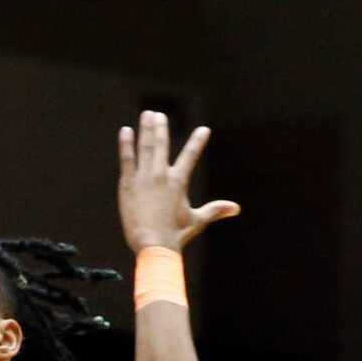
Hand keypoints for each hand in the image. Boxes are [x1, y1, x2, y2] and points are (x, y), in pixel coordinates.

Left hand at [117, 111, 240, 254]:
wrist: (153, 245)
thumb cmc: (175, 235)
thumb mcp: (197, 221)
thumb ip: (215, 210)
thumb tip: (236, 208)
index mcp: (178, 181)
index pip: (191, 155)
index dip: (198, 141)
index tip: (204, 130)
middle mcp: (161, 175)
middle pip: (162, 144)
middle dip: (161, 127)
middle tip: (159, 115)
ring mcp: (144, 177)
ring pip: (145, 146)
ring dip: (146, 129)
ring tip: (147, 115)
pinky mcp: (128, 184)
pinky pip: (127, 159)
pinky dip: (126, 144)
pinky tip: (125, 131)